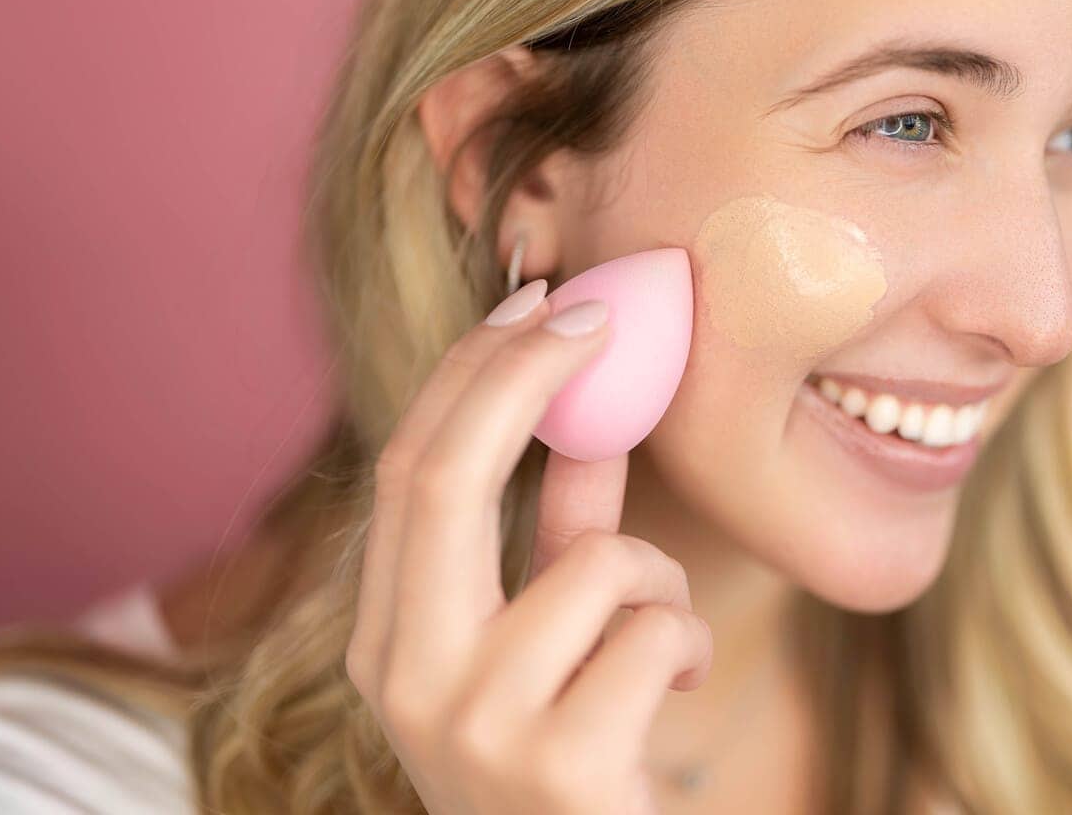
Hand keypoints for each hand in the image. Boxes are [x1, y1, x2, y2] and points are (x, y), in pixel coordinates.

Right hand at [344, 279, 712, 814]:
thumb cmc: (572, 757)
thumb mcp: (550, 638)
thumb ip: (557, 535)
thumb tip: (592, 416)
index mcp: (386, 643)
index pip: (407, 471)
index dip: (470, 374)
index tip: (536, 303)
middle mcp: (403, 682)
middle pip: (440, 477)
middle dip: (522, 375)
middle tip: (598, 318)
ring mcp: (472, 729)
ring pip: (597, 561)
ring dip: (659, 578)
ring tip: (660, 647)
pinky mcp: (557, 769)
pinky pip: (655, 632)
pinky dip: (686, 646)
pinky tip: (669, 701)